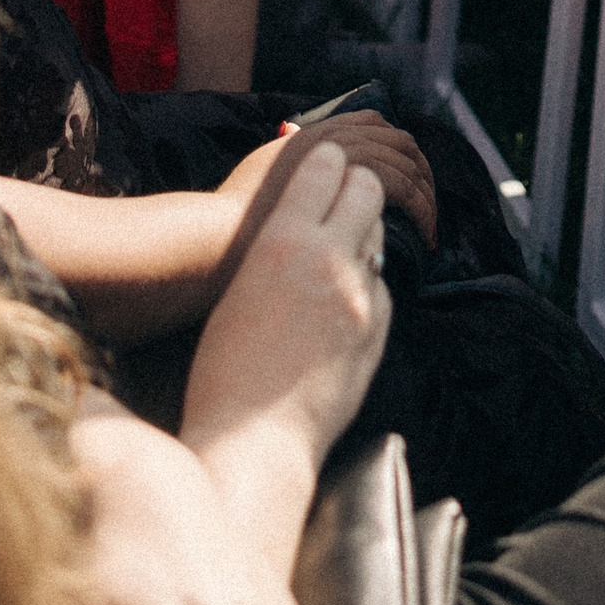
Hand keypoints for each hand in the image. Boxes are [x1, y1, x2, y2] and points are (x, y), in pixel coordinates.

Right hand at [184, 140, 390, 489]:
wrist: (253, 444)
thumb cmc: (222, 371)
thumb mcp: (237, 290)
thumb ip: (274, 246)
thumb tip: (296, 215)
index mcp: (282, 240)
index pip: (324, 166)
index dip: (326, 161)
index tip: (327, 162)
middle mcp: (329, 258)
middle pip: (366, 188)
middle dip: (357, 187)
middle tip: (344, 195)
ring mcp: (361, 296)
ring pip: (379, 236)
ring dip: (364, 234)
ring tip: (345, 245)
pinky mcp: (379, 330)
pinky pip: (382, 285)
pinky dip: (367, 284)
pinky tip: (346, 300)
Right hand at [224, 113, 437, 256]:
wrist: (219, 239)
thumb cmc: (234, 218)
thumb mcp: (264, 172)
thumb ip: (293, 163)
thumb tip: (305, 163)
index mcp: (317, 132)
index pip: (376, 123)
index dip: (401, 149)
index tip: (411, 177)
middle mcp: (334, 137)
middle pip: (399, 143)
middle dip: (422, 173)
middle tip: (429, 207)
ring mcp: (342, 158)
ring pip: (405, 167)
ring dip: (425, 198)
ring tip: (430, 230)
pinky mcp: (350, 185)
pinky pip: (402, 188)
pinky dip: (420, 209)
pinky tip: (424, 235)